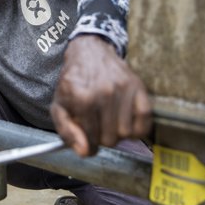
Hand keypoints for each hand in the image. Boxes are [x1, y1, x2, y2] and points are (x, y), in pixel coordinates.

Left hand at [50, 35, 151, 156]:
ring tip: (110, 121)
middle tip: (98, 126)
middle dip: (103, 137)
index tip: (88, 139)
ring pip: (127, 133)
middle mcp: (104, 93)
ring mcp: (123, 89)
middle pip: (110, 139)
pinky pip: (145, 121)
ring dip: (119, 132)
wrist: (89, 52)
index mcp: (82, 99)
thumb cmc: (73, 82)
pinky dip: (138, 127)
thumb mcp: (59, 106)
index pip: (91, 140)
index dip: (89, 144)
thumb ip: (67, 131)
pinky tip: (126, 120)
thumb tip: (84, 151)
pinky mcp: (138, 86)